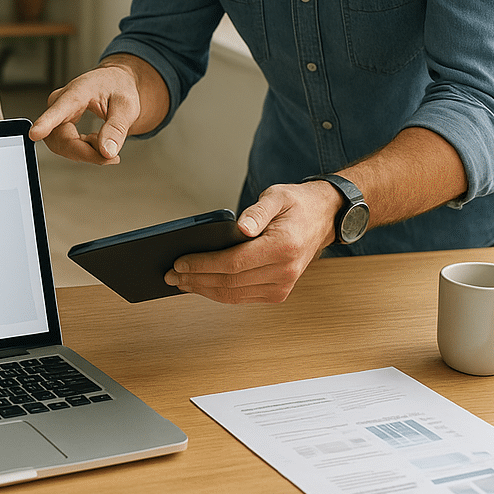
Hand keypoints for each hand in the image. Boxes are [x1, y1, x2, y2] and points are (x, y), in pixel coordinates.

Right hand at [28, 62, 139, 163]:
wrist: (114, 83)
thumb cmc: (119, 89)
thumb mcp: (127, 106)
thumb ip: (117, 128)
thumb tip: (107, 152)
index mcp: (78, 91)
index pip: (60, 109)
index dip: (46, 123)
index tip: (34, 134)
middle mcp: (60, 102)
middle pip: (61, 138)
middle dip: (86, 152)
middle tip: (113, 157)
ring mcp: (56, 114)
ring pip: (62, 146)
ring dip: (86, 152)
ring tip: (107, 141)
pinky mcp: (57, 125)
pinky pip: (65, 147)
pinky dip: (85, 151)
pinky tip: (98, 141)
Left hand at [164, 180, 340, 302]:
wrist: (323, 219)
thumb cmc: (296, 205)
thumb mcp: (277, 196)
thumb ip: (257, 211)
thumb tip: (240, 227)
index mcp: (283, 247)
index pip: (234, 263)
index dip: (203, 265)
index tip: (178, 263)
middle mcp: (285, 271)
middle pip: (230, 283)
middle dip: (196, 280)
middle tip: (170, 275)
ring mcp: (283, 286)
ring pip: (234, 295)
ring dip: (203, 290)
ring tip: (179, 282)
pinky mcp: (279, 292)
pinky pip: (242, 297)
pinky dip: (218, 292)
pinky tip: (200, 284)